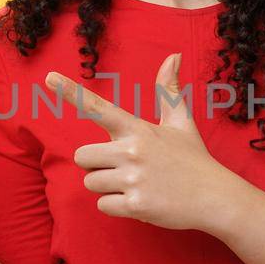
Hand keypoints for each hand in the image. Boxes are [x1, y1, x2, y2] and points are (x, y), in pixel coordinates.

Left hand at [46, 52, 239, 231]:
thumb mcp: (181, 122)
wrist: (216, 197)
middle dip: (97, 165)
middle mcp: (132, 150)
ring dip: (108, 187)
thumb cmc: (194, 159)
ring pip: (91, 183)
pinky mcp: (136, 204)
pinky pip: (103, 205)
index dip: (71, 93)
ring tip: (137, 185)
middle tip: (125, 169)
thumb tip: (173, 55)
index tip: (48, 78)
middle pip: (82, 157)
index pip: (99, 107)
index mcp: (138, 129)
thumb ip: (168, 91)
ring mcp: (133, 178)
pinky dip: (118, 207)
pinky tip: (141, 201)